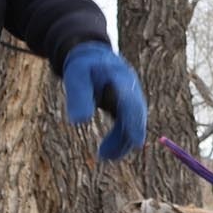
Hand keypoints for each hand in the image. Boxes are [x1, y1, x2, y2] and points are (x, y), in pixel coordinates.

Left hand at [62, 42, 146, 160]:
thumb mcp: (76, 76)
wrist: (93, 56)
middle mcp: (131, 88)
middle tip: (106, 156)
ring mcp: (132, 98)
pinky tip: (107, 153)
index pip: (130, 101)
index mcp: (120, 77)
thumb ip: (78, 96)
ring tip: (103, 156)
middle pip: (136, 115)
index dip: (134, 121)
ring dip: (122, 142)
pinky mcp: (127, 107)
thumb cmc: (83, 67)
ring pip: (133, 124)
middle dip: (127, 137)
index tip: (136, 141)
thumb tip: (79, 122)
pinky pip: (128, 126)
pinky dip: (120, 140)